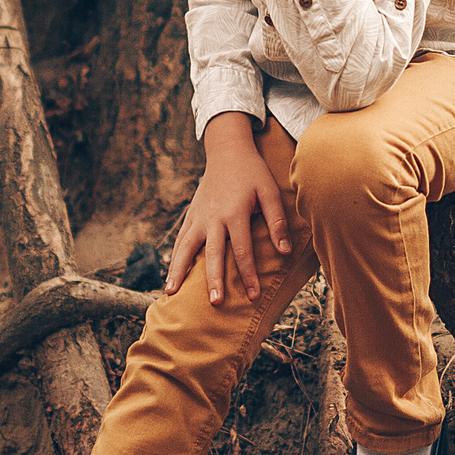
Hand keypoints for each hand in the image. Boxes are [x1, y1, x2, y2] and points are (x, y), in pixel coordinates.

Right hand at [168, 113, 288, 305]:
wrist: (227, 151)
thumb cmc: (252, 173)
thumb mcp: (269, 191)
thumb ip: (277, 221)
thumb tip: (285, 251)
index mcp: (234, 213)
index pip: (242, 251)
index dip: (248, 275)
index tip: (252, 296)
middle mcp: (213, 218)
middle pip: (212, 254)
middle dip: (214, 280)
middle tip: (215, 303)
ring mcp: (198, 217)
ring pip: (186, 248)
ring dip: (178, 271)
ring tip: (171, 293)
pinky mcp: (191, 216)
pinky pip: (179, 240)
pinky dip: (173, 258)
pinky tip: (169, 275)